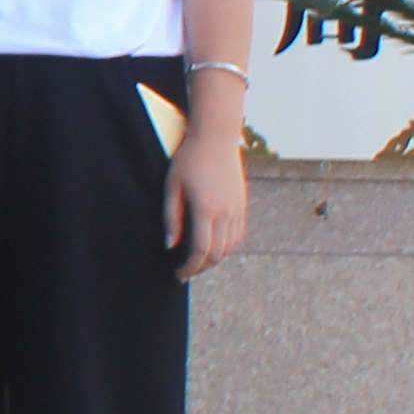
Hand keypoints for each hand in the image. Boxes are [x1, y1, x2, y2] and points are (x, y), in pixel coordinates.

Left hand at [167, 125, 249, 273]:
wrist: (216, 138)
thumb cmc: (188, 160)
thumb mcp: (171, 186)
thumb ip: (171, 217)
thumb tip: (170, 245)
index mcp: (206, 209)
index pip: (200, 250)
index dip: (189, 267)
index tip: (178, 274)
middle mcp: (226, 213)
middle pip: (218, 253)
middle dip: (201, 267)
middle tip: (185, 272)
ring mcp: (238, 209)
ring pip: (231, 247)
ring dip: (215, 259)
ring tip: (197, 261)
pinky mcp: (243, 205)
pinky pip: (238, 235)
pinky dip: (227, 247)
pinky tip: (214, 246)